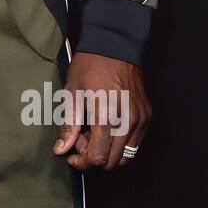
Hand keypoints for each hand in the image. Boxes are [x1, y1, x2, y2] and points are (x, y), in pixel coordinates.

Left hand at [53, 51, 150, 170]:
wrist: (115, 44)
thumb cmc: (89, 66)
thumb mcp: (72, 93)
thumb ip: (68, 125)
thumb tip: (61, 151)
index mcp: (106, 115)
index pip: (98, 156)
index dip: (83, 163)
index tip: (72, 157)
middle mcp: (127, 120)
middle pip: (113, 161)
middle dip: (94, 157)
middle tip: (81, 139)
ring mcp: (140, 118)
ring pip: (127, 155)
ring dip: (108, 152)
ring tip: (94, 133)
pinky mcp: (147, 115)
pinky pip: (135, 142)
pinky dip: (120, 143)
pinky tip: (107, 128)